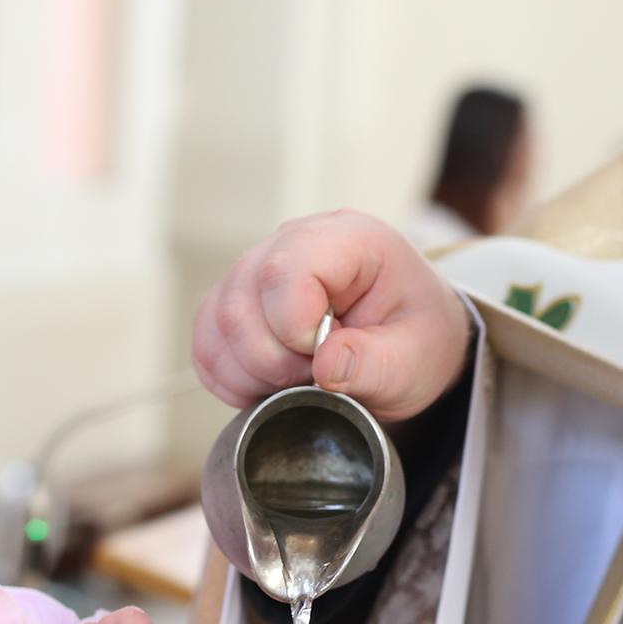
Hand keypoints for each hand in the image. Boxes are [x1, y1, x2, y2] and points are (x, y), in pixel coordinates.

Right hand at [194, 211, 471, 421]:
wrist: (407, 343)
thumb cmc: (415, 340)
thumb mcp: (414, 360)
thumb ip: (374, 364)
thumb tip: (324, 365)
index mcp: (348, 240)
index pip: (286, 270)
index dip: (294, 327)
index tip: (324, 357)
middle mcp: (294, 241)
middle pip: (240, 302)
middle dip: (272, 361)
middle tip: (316, 377)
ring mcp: (257, 268)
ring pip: (216, 323)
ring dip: (250, 372)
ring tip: (298, 381)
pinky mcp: (235, 301)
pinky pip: (207, 343)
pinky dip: (230, 377)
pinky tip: (271, 384)